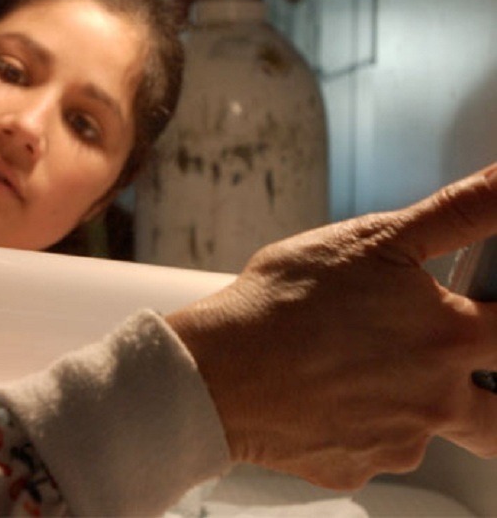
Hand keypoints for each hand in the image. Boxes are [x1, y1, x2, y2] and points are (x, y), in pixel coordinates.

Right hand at [167, 163, 496, 489]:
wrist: (214, 374)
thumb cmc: (281, 305)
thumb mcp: (369, 240)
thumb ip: (455, 213)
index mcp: (449, 337)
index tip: (481, 314)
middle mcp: (436, 400)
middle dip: (486, 392)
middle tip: (439, 365)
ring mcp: (396, 443)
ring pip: (426, 432)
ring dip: (407, 407)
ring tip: (351, 370)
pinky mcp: (352, 470)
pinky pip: (369, 453)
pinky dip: (353, 428)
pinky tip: (318, 396)